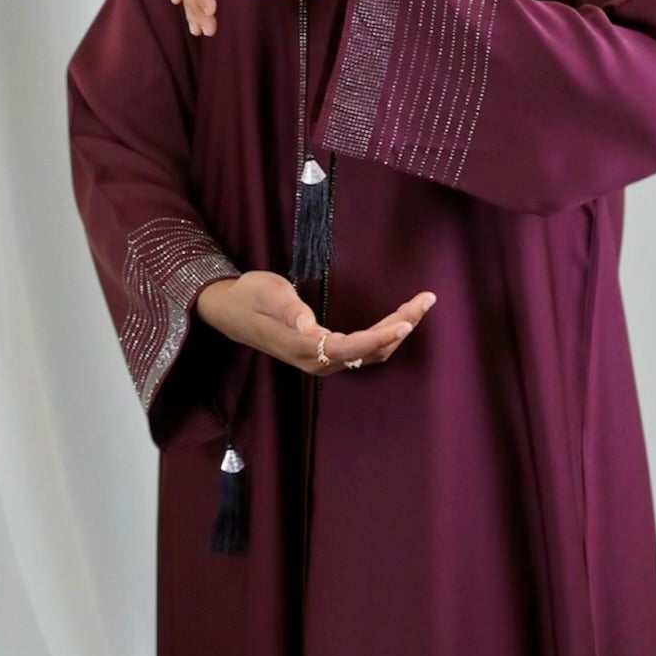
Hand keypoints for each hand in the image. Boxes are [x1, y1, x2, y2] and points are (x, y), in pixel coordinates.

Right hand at [196, 272, 435, 374]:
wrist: (230, 310)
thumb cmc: (250, 296)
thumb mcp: (269, 294)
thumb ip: (290, 310)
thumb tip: (309, 326)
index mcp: (305, 347)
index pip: (353, 346)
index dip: (380, 336)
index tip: (406, 321)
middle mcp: (318, 360)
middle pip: (370, 350)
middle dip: (401, 327)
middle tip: (425, 300)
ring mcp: (322, 360)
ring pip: (370, 352)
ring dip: (397, 332)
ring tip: (419, 306)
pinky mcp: (324, 354)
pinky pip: (362, 349)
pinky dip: (384, 335)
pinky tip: (399, 321)